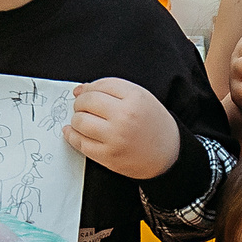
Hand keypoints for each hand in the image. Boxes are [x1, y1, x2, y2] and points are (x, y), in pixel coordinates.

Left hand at [65, 78, 181, 180]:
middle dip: (80, 103)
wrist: (169, 155)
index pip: (101, 85)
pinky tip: (74, 132)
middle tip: (82, 107)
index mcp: (135, 98)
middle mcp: (125, 116)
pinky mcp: (108, 156)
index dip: (89, 87)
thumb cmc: (153, 124)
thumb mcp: (142, 98)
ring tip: (82, 120)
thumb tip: (79, 89)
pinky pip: (80, 143)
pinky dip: (72, 136)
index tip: (85, 92)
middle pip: (87, 101)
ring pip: (79, 121)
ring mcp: (115, 138)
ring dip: (76, 119)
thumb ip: (113, 89)